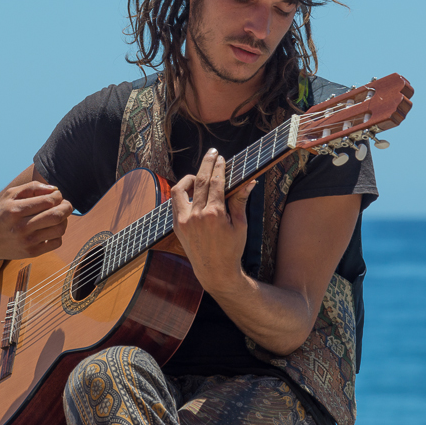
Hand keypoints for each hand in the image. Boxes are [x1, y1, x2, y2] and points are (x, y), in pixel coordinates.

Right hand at [0, 181, 72, 260]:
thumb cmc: (1, 213)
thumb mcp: (10, 195)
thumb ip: (32, 187)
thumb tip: (54, 189)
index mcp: (16, 210)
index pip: (48, 201)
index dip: (58, 196)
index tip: (56, 195)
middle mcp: (21, 227)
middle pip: (57, 216)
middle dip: (67, 207)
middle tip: (65, 205)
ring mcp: (28, 242)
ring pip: (60, 229)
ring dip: (64, 220)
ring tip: (58, 216)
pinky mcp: (32, 253)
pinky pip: (57, 242)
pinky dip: (59, 234)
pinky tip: (51, 229)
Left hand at [170, 148, 255, 291]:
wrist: (215, 271)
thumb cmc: (232, 248)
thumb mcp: (240, 225)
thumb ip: (240, 201)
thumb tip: (250, 181)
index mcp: (214, 215)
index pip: (216, 183)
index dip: (219, 168)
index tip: (222, 158)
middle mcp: (196, 216)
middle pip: (200, 181)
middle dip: (207, 164)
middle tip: (213, 153)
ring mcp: (184, 220)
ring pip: (181, 189)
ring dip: (189, 178)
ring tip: (199, 175)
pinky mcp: (176, 225)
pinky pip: (175, 202)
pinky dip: (183, 192)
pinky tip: (192, 190)